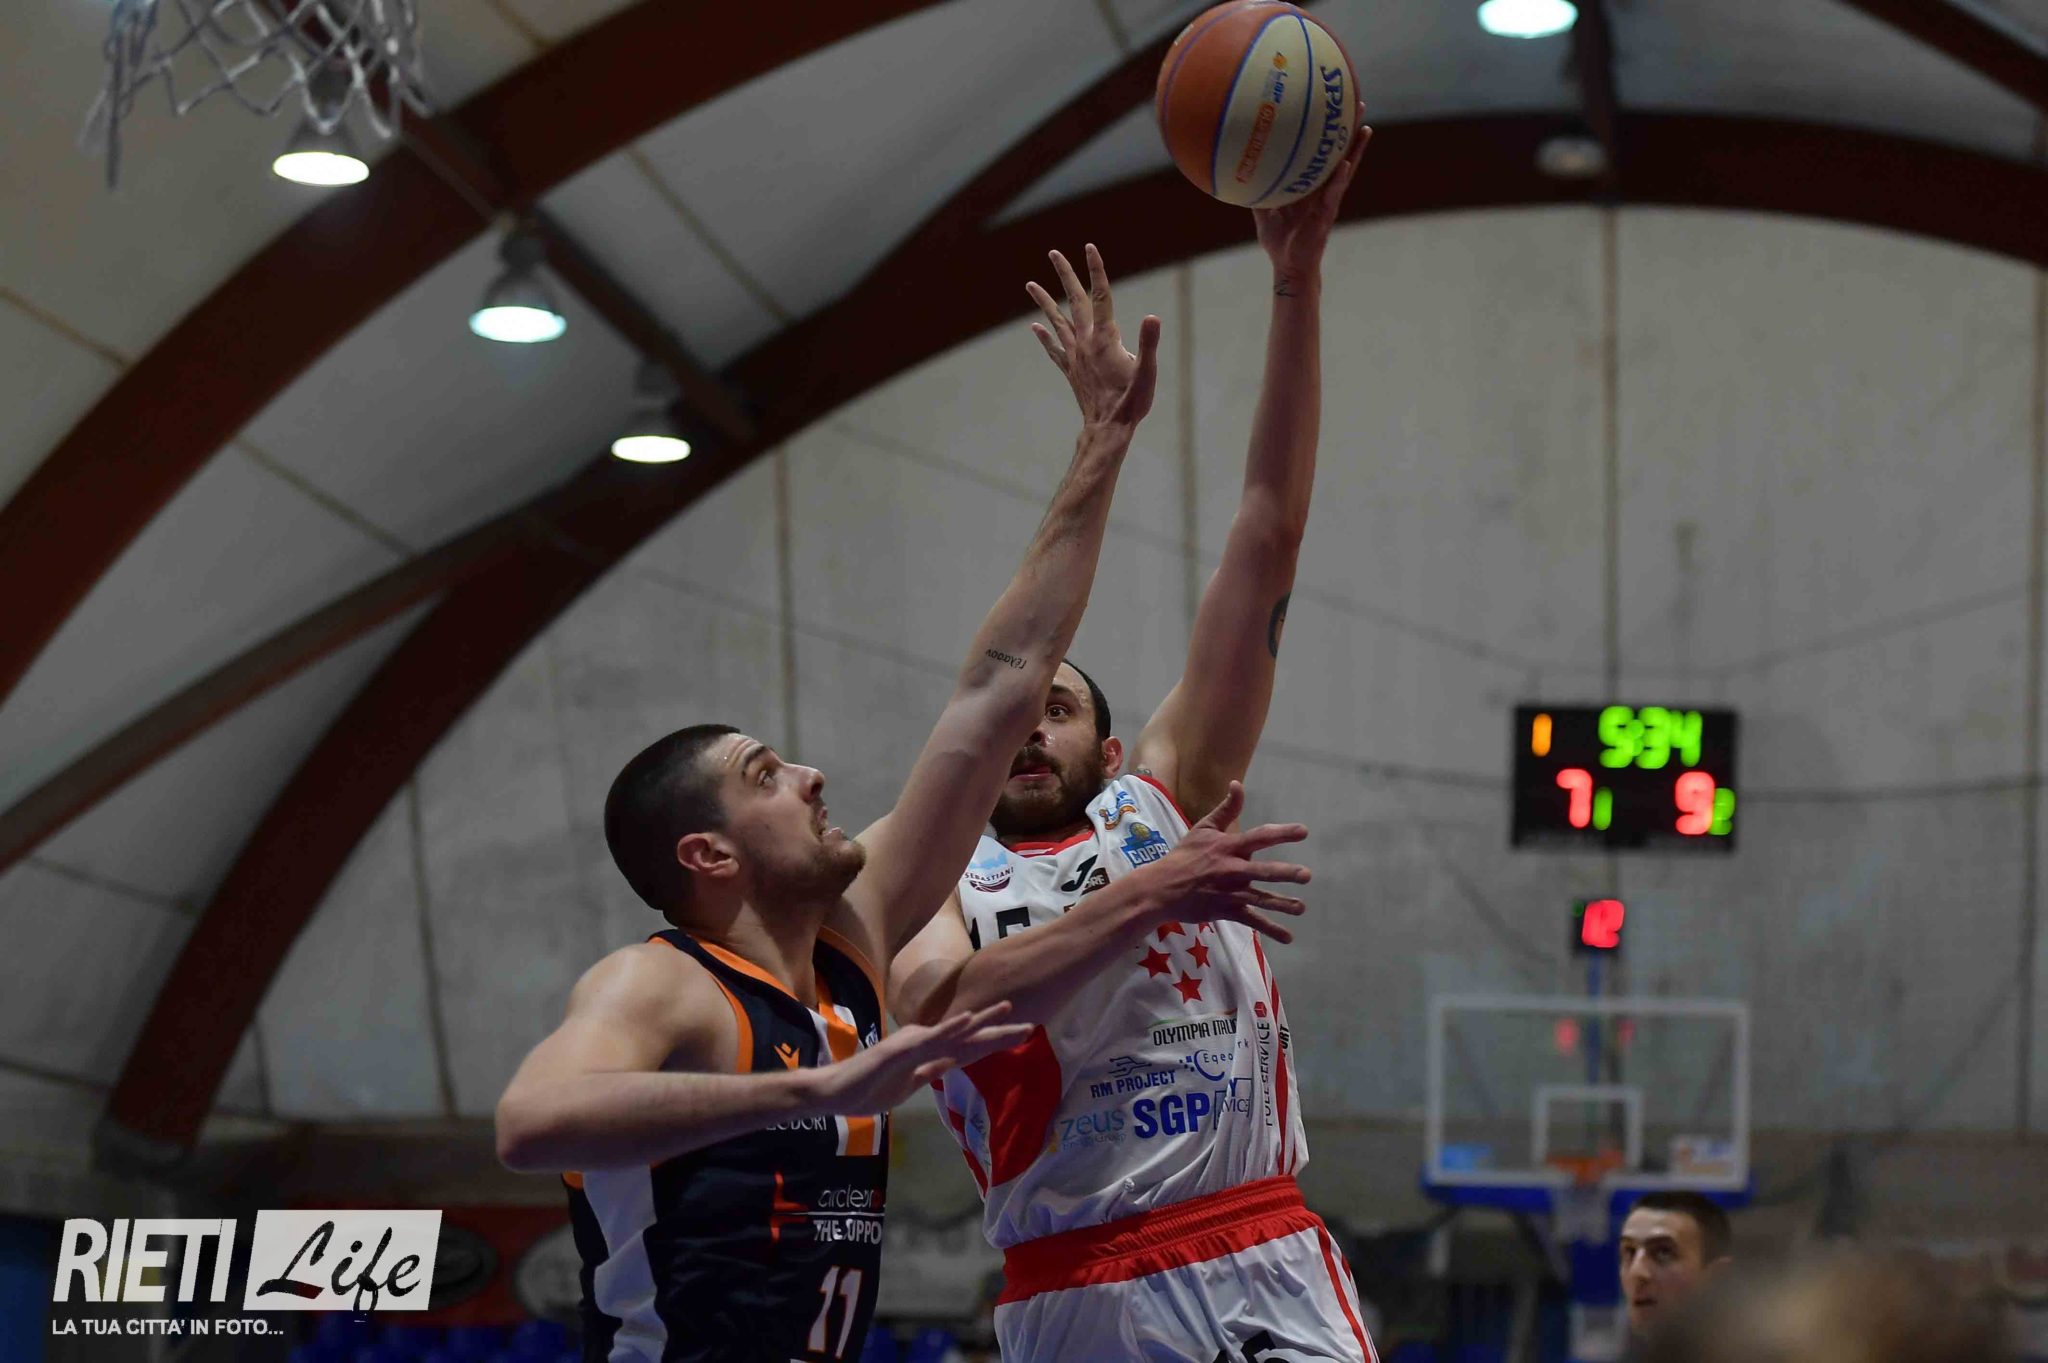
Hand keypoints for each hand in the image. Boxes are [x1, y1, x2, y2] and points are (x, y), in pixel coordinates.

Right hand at [809, 1002, 1033, 1113]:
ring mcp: (912, 1044)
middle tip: (1032, 1024)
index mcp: (927, 1054)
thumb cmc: (867, 1089)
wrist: (834, 1092)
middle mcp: (923, 1043)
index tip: (1022, 1036)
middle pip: (968, 1037)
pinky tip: (967, 1021)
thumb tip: (948, 1066)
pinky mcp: (900, 1050)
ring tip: (1006, 1008)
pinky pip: (929, 1039)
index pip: (968, 1049)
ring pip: (953, 1032)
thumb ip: (927, 1073)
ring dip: (980, 1021)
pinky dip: (950, 1028)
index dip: (995, 1042)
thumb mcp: (907, 1086)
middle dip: (1000, 1030)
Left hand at [1027, 244, 1162, 428]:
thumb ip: (1149, 343)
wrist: (1107, 429)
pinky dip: (1044, 336)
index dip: (1095, 270)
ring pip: (1057, 321)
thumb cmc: (1131, 402)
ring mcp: (1075, 356)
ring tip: (1030, 284)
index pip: (1100, 295)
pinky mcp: (1071, 370)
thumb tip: (1153, 317)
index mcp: (1105, 338)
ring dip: (1044, 301)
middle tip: (1053, 252)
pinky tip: (1034, 327)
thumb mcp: (1147, 372)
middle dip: (1065, 274)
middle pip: (1074, 300)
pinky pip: (1054, 348)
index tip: (1089, 247)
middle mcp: (1085, 342)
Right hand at [1136, 781, 1310, 942]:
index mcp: (1228, 847)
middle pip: (1262, 871)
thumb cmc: (1184, 856)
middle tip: (1306, 875)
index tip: (1304, 832)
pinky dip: (1270, 929)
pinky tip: (1288, 937)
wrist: (1161, 888)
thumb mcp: (1203, 828)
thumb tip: (1238, 784)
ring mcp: (1230, 892)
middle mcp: (1231, 869)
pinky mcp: (1227, 911)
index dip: (1282, 833)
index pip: (1259, 837)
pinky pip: (1252, 921)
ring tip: (1301, 908)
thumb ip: (1226, 808)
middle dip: (1285, 873)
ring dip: (1282, 904)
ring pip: (1260, 899)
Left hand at [1253, 112, 1370, 285]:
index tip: (1332, 108)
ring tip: (1364, 127)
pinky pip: (1335, 193)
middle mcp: (1323, 189)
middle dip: (1349, 130)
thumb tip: (1239, 174)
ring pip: (1346, 168)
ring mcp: (1328, 200)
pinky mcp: (1327, 214)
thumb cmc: (1279, 241)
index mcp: (1310, 185)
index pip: (1322, 154)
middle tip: (1357, 103)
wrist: (1288, 267)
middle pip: (1340, 153)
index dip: (1328, 133)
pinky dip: (1340, 178)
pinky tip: (1345, 163)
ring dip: (1356, 149)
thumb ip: (1257, 192)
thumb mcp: (1263, 212)